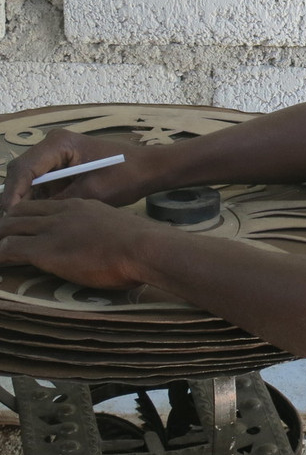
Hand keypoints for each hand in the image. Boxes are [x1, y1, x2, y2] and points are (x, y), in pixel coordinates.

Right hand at [0, 129, 158, 211]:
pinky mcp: (61, 167)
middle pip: (21, 173)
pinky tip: (33, 220)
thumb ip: (58, 203)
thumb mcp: (90, 193)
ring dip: (23, 202)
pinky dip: (36, 201)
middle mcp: (52, 145)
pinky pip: (41, 184)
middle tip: (8, 226)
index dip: (13, 194)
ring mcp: (56, 155)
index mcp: (59, 143)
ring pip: (28, 180)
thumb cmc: (124, 176)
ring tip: (16, 226)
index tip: (8, 217)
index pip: (24, 169)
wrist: (147, 169)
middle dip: (14, 199)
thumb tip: (28, 218)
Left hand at [0, 198, 168, 289]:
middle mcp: (60, 213)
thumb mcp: (114, 227)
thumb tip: (95, 244)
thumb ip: (97, 230)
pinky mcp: (45, 250)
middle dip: (4, 224)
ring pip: (8, 227)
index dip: (24, 215)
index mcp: (79, 205)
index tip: (19, 228)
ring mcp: (51, 230)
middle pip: (18, 212)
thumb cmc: (139, 243)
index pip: (41, 205)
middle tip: (1, 237)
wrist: (142, 246)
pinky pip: (8, 248)